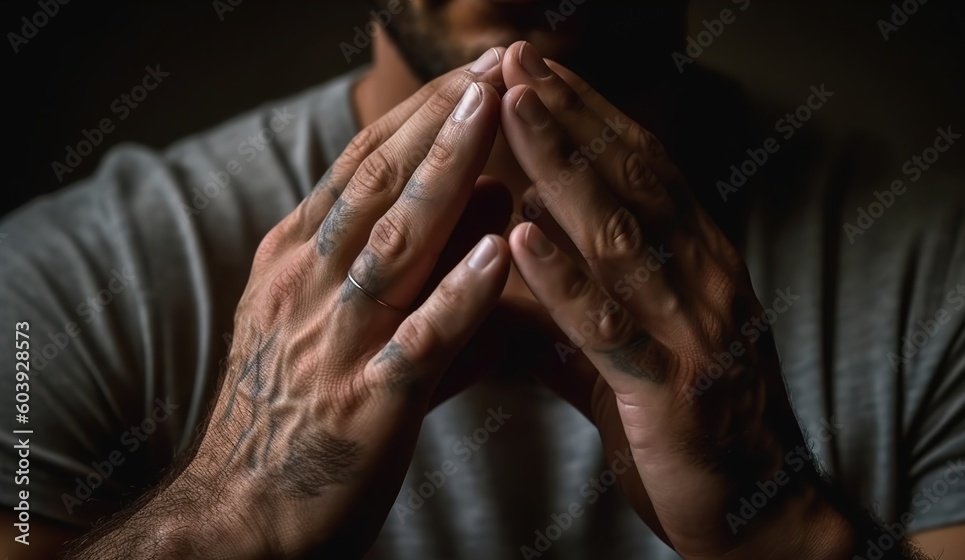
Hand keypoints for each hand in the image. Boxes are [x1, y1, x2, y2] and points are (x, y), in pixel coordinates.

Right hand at [126, 54, 512, 558]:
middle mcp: (309, 287)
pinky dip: (457, 294)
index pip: (360, 167)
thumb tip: (487, 217)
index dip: (417, 114)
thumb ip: (406, 273)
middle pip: (377, 185)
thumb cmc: (291, 415)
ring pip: (394, 244)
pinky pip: (419, 342)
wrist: (238, 514)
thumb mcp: (322, 322)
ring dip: (446, 175)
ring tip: (491, 116)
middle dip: (438, 120)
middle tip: (492, 65)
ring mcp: (334, 343)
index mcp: (296, 261)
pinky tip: (495, 252)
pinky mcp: (365, 405)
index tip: (468, 73)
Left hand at [498, 42, 851, 558]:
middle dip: (571, 115)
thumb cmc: (687, 422)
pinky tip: (522, 233)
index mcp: (698, 262)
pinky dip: (566, 277)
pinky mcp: (672, 393)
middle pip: (633, 180)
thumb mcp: (634, 347)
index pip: (643, 168)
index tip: (538, 70)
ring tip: (515, 109)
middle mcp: (704, 280)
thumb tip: (516, 257)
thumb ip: (579, 302)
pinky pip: (610, 328)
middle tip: (516, 59)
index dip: (590, 114)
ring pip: (622, 236)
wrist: (757, 512)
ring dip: (563, 167)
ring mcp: (693, 332)